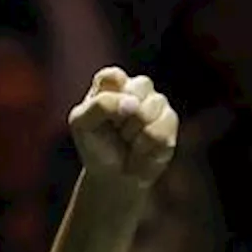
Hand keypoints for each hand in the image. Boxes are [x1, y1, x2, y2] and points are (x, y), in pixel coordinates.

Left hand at [68, 67, 177, 190]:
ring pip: (150, 110)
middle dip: (122, 118)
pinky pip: (159, 132)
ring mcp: (156, 102)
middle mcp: (135, 87)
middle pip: (138, 88)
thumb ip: (101, 105)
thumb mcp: (82, 124)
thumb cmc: (95, 145)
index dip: (110, 97)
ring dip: (133, 135)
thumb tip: (134, 103)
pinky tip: (139, 151)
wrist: (114, 175)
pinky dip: (144, 148)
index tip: (102, 117)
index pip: (112, 76)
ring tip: (127, 142)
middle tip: (115, 131)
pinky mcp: (169, 120)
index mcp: (110, 83)